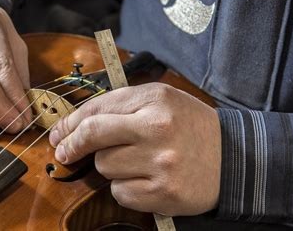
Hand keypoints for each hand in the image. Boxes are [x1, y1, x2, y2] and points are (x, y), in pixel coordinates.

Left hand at [49, 82, 220, 215]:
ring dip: (111, 166)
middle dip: (71, 145)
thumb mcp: (161, 101)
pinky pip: (120, 192)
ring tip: (136, 162)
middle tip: (64, 151)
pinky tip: (145, 179)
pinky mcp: (162, 193)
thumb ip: (120, 106)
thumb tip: (75, 123)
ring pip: (105, 167)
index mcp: (154, 99)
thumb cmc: (190, 127)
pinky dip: (125, 188)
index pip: (97, 109)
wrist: (233, 157)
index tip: (59, 133)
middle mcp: (156, 128)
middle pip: (93, 136)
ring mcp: (160, 162)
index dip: (70, 122)